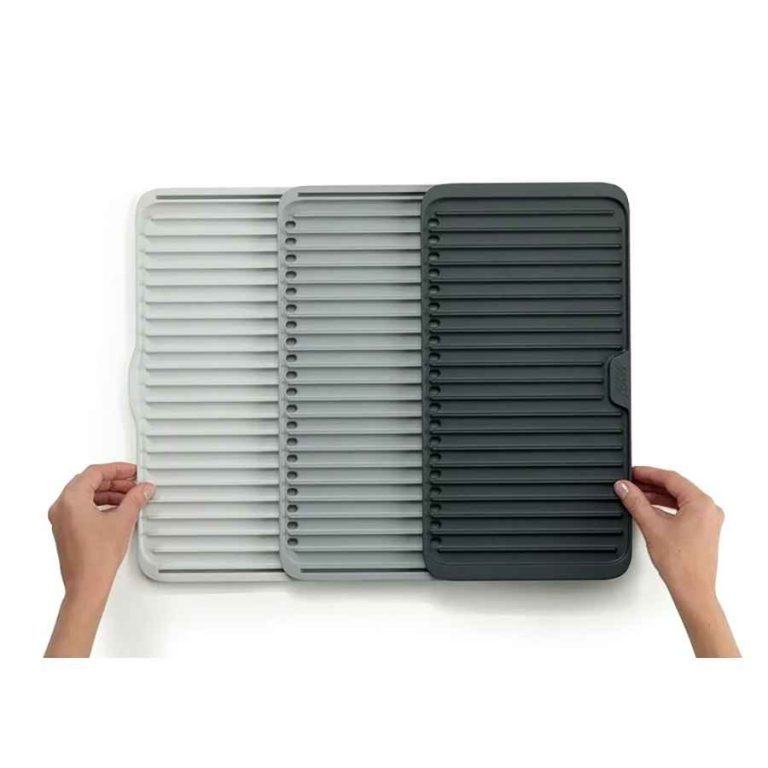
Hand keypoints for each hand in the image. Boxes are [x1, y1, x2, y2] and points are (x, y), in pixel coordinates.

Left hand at [45, 462, 153, 656]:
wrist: (87, 585)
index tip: (132, 471)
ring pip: (86, 495)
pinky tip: (119, 510)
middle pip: (89, 482)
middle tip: (134, 483)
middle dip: (114, 481)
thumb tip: (143, 489)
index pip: (95, 473)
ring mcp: (61, 520)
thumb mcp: (122, 521)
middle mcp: (61, 507)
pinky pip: (83, 508)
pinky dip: (101, 504)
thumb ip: (135, 499)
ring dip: (109, 493)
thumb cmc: (96, 558)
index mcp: (71, 499)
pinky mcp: (66, 530)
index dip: (117, 469)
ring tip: (130, 497)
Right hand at [615, 466, 739, 656]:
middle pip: (675, 488)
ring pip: (678, 500)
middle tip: (631, 482)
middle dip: (651, 484)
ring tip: (636, 495)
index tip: (632, 472)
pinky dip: (665, 508)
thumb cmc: (681, 564)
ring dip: (657, 496)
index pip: (671, 478)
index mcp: (701, 503)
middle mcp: (708, 510)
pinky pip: (682, 511)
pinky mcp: (703, 531)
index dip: (648, 473)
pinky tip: (649, 510)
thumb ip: (635, 502)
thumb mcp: (651, 525)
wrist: (692, 590)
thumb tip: (624, 486)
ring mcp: (707, 521)